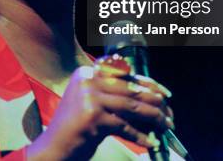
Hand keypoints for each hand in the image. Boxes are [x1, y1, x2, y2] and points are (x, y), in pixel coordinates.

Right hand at [27, 56, 173, 160]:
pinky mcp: (93, 117)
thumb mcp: (92, 104)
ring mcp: (89, 98)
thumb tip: (151, 98)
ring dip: (153, 118)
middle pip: (130, 90)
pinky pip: (124, 126)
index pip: (125, 75)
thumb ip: (114, 96)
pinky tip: (150, 142)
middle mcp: (87, 81)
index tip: (165, 94)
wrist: (53, 148)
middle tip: (169, 114)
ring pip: (132, 107)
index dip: (149, 84)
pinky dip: (139, 136)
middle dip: (155, 103)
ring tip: (165, 126)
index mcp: (87, 73)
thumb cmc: (75, 128)